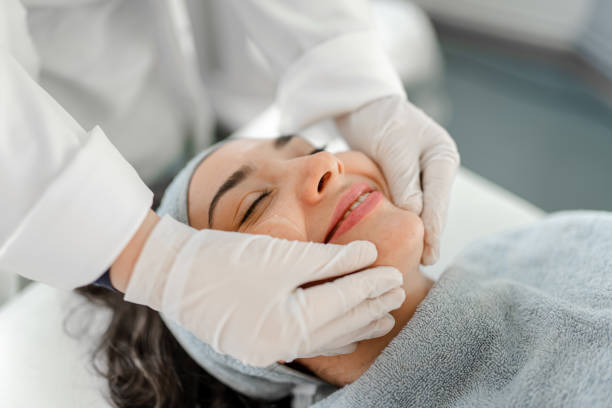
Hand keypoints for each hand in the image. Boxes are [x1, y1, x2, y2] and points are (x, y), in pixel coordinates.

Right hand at [123, 215, 404, 365]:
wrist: (171, 272)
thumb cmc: (224, 258)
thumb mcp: (281, 255)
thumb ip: (328, 259)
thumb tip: (368, 254)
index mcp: (288, 324)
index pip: (343, 302)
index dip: (371, 285)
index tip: (396, 273)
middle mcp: (281, 344)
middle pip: (339, 324)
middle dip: (370, 307)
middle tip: (399, 293)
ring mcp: (268, 348)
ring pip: (326, 337)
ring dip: (356, 324)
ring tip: (384, 318)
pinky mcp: (258, 342)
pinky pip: (306, 342)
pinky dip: (330, 334)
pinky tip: (346, 335)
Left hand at [336, 95, 459, 264]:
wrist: (364, 105)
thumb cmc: (380, 120)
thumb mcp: (393, 147)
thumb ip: (405, 180)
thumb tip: (415, 213)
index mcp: (442, 157)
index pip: (440, 200)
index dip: (434, 229)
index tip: (429, 254)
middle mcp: (437, 169)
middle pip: (434, 208)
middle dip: (427, 235)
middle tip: (421, 264)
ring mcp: (423, 176)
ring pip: (420, 209)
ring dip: (414, 230)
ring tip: (410, 259)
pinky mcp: (405, 181)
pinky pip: (406, 205)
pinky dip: (401, 220)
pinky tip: (396, 238)